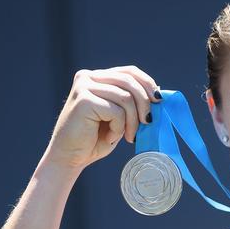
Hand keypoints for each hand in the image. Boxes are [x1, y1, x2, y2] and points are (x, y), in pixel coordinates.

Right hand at [43, 65, 159, 171]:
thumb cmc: (96, 138)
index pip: (129, 71)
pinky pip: (116, 111)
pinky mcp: (84, 100)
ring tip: (128, 136)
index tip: (158, 101)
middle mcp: (88, 77)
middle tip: (148, 123)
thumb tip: (158, 94)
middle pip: (130, 81)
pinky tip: (110, 137)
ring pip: (126, 98)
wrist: (71, 157)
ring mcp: (84, 87)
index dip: (148, 84)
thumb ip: (133, 102)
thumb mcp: (120, 116)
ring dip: (133, 121)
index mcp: (97, 77)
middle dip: (145, 104)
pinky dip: (119, 127)